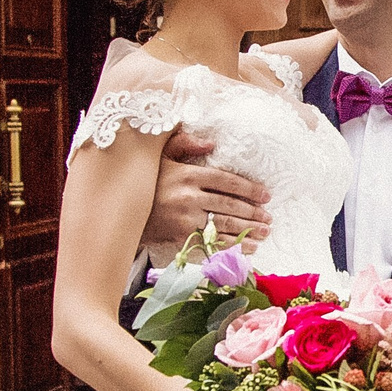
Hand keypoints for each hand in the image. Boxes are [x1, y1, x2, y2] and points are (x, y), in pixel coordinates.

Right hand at [147, 131, 271, 249]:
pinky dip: (233, 246)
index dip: (249, 189)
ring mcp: (186, 219)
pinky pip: (213, 242)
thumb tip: (211, 143)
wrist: (123, 211)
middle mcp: (189, 197)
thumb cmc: (147, 182)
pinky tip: (248, 247)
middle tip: (269, 216)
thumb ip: (185, 144)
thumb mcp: (161, 156)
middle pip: (230, 205)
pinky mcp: (182, 238)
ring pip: (225, 225)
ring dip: (249, 230)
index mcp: (188, 175)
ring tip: (265, 231)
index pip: (226, 181)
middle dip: (253, 212)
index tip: (266, 195)